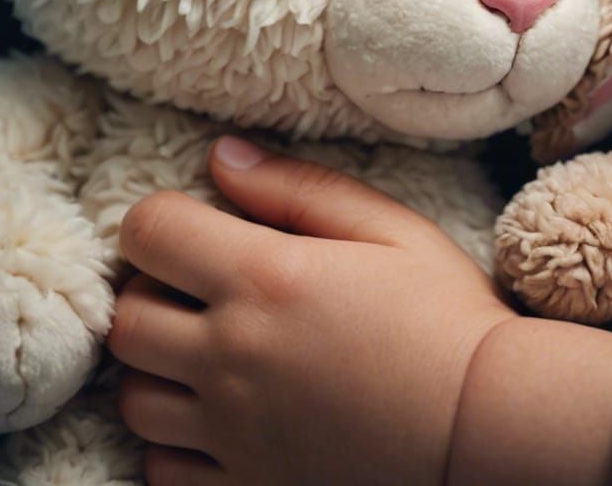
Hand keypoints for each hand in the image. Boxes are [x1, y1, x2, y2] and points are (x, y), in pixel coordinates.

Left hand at [107, 137, 515, 485]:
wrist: (483, 428)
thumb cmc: (448, 318)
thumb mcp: (391, 228)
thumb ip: (300, 189)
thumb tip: (222, 156)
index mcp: (267, 279)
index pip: (150, 234)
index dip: (161, 219)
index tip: (195, 223)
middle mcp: (231, 356)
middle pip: (128, 318)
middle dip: (152, 290)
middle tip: (204, 284)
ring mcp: (230, 430)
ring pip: (134, 396)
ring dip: (160, 366)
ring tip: (215, 348)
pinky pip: (162, 464)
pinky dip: (176, 437)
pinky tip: (226, 412)